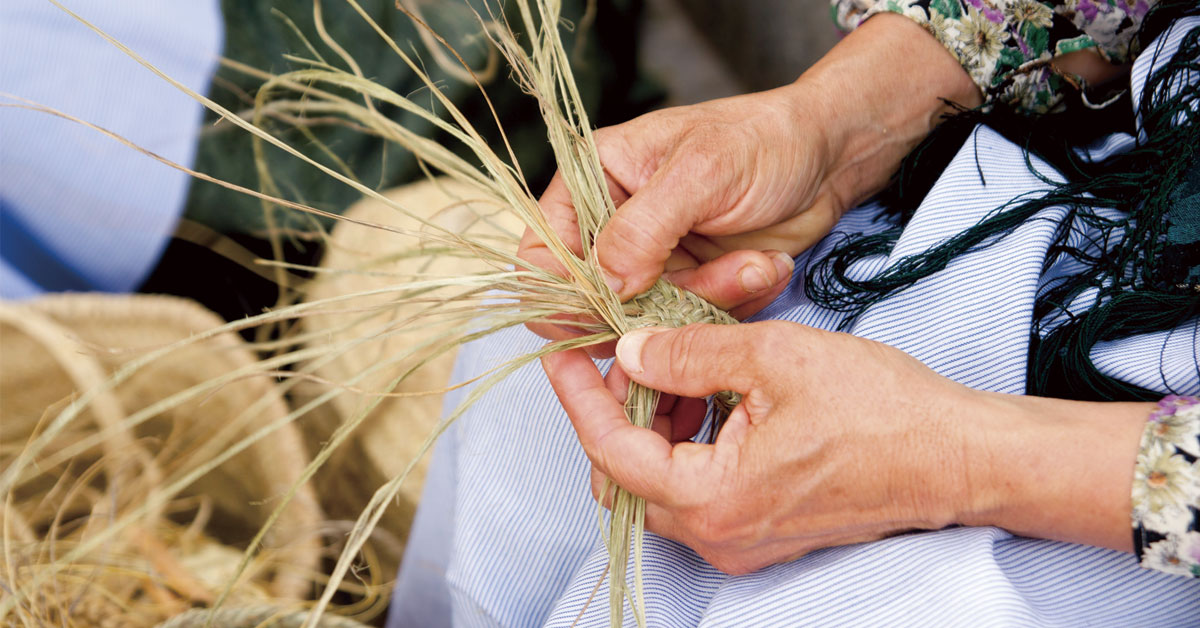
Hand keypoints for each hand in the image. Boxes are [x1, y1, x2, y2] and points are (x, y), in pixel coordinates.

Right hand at [519, 85, 815, 343]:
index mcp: (591, 181)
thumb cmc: (763, 140)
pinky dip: (730, 306)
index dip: (566, 292)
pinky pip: (690, 323)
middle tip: (710, 282)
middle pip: (595, 301)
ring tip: (754, 265)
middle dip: (654, 305)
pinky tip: (763, 268)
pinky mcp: (690, 287)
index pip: (542, 255)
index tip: (615, 306)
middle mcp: (612, 226)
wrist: (828, 156)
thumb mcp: (700, 171)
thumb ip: (643, 228)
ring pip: (648, 321)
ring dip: (705, 302)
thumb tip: (604, 284)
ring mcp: (651, 262)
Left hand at [542, 323, 1148, 573]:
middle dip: (616, 413)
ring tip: (677, 369)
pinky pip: (699, 492)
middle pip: (627, 477)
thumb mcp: (774, 356)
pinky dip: (688, 445)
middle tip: (629, 357)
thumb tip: (633, 349)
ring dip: (654, 427)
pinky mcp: (763, 532)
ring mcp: (742, 540)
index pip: (612, 451)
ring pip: (661, 485)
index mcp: (713, 498)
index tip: (564, 356)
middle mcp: (720, 535)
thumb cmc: (883, 411)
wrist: (958, 457)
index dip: (580, 398)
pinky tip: (711, 398)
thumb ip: (690, 353)